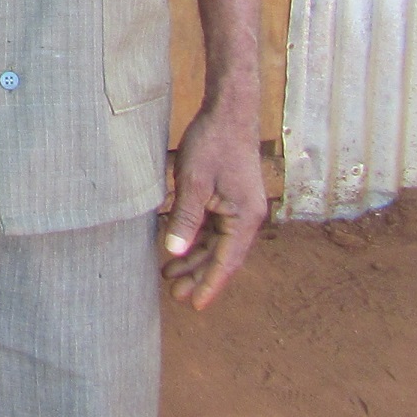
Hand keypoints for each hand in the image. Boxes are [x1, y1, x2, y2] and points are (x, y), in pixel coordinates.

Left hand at [159, 100, 267, 309]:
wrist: (229, 111)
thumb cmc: (213, 143)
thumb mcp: (194, 182)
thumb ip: (185, 219)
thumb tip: (174, 252)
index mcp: (244, 219)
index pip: (226, 262)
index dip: (209, 285)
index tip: (193, 306)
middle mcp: (247, 218)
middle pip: (222, 256)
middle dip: (198, 276)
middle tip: (173, 294)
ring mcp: (239, 208)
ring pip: (216, 243)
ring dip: (195, 259)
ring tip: (169, 274)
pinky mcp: (230, 198)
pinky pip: (214, 227)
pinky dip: (196, 239)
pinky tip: (177, 247)